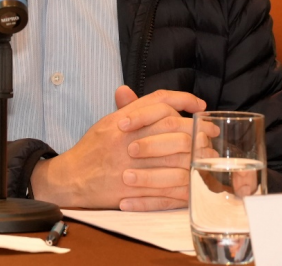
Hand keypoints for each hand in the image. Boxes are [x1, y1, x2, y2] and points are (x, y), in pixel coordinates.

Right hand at [30, 88, 205, 210]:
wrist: (70, 178)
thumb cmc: (91, 149)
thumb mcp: (107, 122)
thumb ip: (127, 108)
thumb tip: (130, 90)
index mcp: (122, 120)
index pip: (159, 102)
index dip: (183, 100)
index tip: (200, 105)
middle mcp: (128, 139)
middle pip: (174, 128)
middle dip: (198, 131)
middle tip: (211, 134)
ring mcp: (131, 166)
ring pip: (175, 159)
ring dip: (197, 159)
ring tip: (208, 159)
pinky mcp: (134, 191)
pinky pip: (168, 190)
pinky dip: (185, 187)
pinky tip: (196, 184)